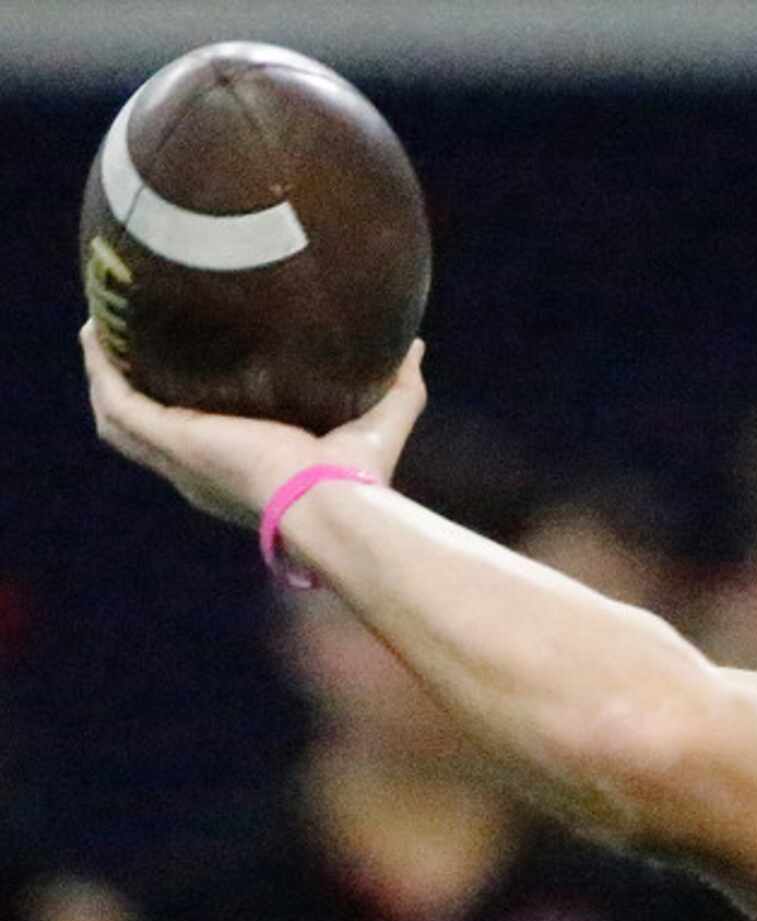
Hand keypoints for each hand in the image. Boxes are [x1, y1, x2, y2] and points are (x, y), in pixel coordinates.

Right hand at [81, 321, 425, 526]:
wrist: (333, 505)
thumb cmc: (359, 481)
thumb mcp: (380, 423)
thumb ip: (400, 386)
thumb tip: (415, 346)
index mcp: (242, 474)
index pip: (202, 445)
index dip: (186, 414)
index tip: (187, 379)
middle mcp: (201, 472)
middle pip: (146, 432)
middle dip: (130, 390)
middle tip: (123, 346)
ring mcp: (180, 459)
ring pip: (119, 419)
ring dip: (104, 375)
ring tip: (98, 332)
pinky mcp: (172, 438)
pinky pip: (118, 401)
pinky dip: (102, 369)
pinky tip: (95, 333)